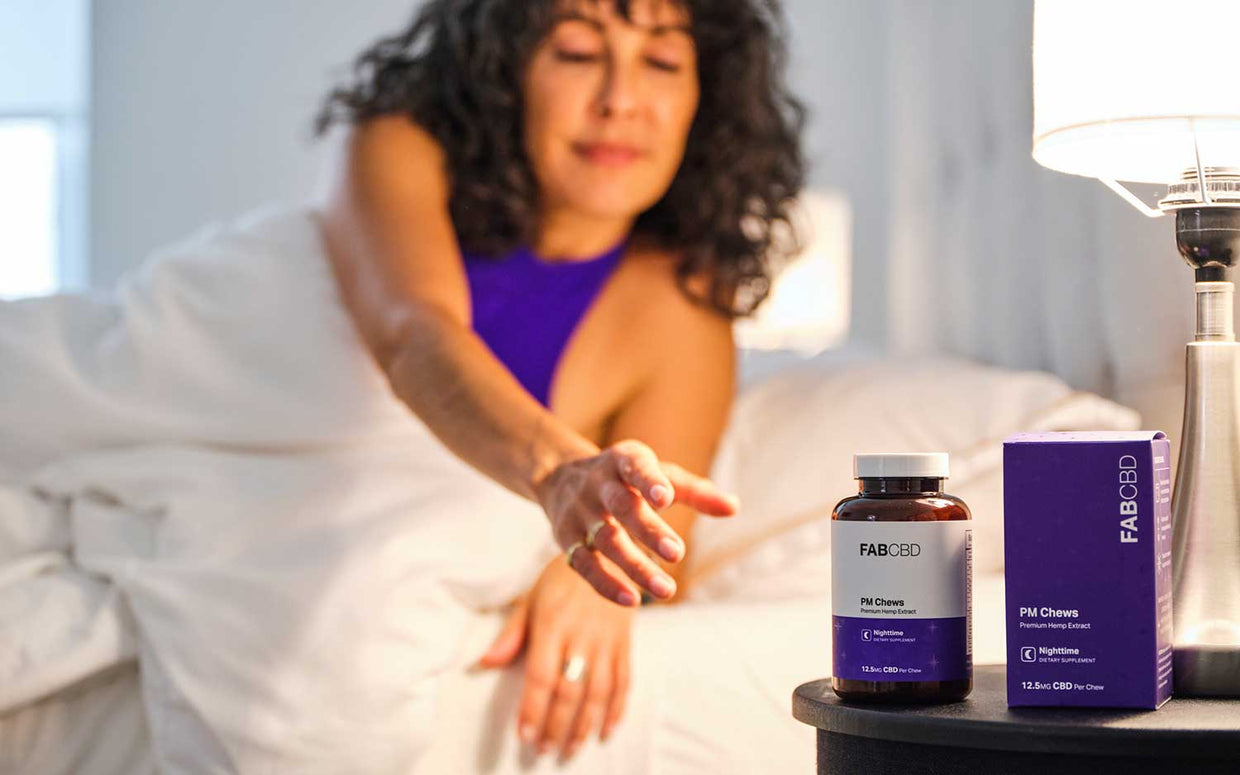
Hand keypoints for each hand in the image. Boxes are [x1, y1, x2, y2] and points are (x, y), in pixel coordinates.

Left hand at [476, 557, 633, 759]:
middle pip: (569, 690)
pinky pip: (623, 681)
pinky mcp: (625, 642)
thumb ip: (511, 634)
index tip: (524, 735)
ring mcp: (606, 640)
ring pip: (598, 692)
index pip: (541, 676)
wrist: (608, 551)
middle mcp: (581, 635)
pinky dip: (616, 709)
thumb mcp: (531, 598)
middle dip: (556, 726)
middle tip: (544, 750)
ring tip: (570, 749)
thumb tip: (484, 664)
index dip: (533, 708)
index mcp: (552, 623)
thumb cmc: (561, 577)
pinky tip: (606, 730)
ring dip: (584, 725)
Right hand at [533, 439, 738, 605]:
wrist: (559, 477)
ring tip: (667, 590)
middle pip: (622, 508)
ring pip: (605, 541)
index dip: (649, 482)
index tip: (666, 498)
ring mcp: (580, 513)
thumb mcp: (658, 474)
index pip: (636, 468)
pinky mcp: (566, 540)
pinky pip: (584, 565)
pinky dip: (606, 584)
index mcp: (623, 462)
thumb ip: (695, 492)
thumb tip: (735, 507)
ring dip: (635, 567)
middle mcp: (598, 485)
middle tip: (678, 555)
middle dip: (649, 532)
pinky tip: (632, 599)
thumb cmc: (626, 478)